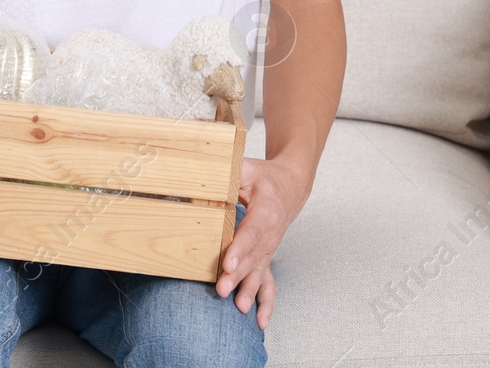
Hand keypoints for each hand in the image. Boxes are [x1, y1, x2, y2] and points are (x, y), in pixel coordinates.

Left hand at [215, 156, 310, 329]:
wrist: (290, 185)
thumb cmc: (263, 176)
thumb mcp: (245, 167)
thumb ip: (226, 175)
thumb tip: (199, 181)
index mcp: (266, 209)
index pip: (251, 231)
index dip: (239, 249)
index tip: (227, 263)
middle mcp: (272, 232)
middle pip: (254, 257)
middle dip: (237, 275)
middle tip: (221, 289)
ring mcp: (271, 247)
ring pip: (259, 271)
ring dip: (248, 290)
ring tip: (239, 307)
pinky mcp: (268, 257)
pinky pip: (270, 282)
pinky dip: (266, 302)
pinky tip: (260, 321)